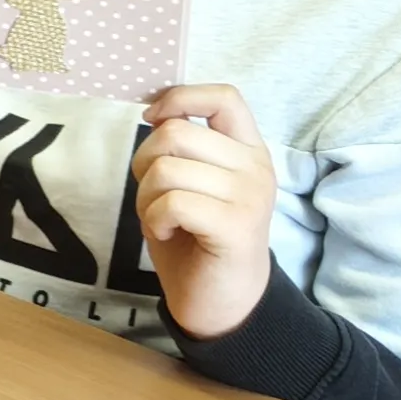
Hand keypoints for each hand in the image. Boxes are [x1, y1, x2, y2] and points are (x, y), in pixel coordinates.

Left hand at [136, 82, 278, 339]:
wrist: (222, 302)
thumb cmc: (197, 239)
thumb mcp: (190, 183)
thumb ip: (181, 149)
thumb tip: (155, 114)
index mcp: (247, 150)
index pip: (224, 97)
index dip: (180, 98)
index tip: (152, 118)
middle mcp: (256, 167)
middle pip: (176, 133)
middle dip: (144, 164)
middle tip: (154, 197)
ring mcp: (250, 196)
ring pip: (166, 168)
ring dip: (146, 198)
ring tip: (163, 220)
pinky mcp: (236, 226)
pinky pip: (172, 202)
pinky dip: (154, 220)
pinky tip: (169, 234)